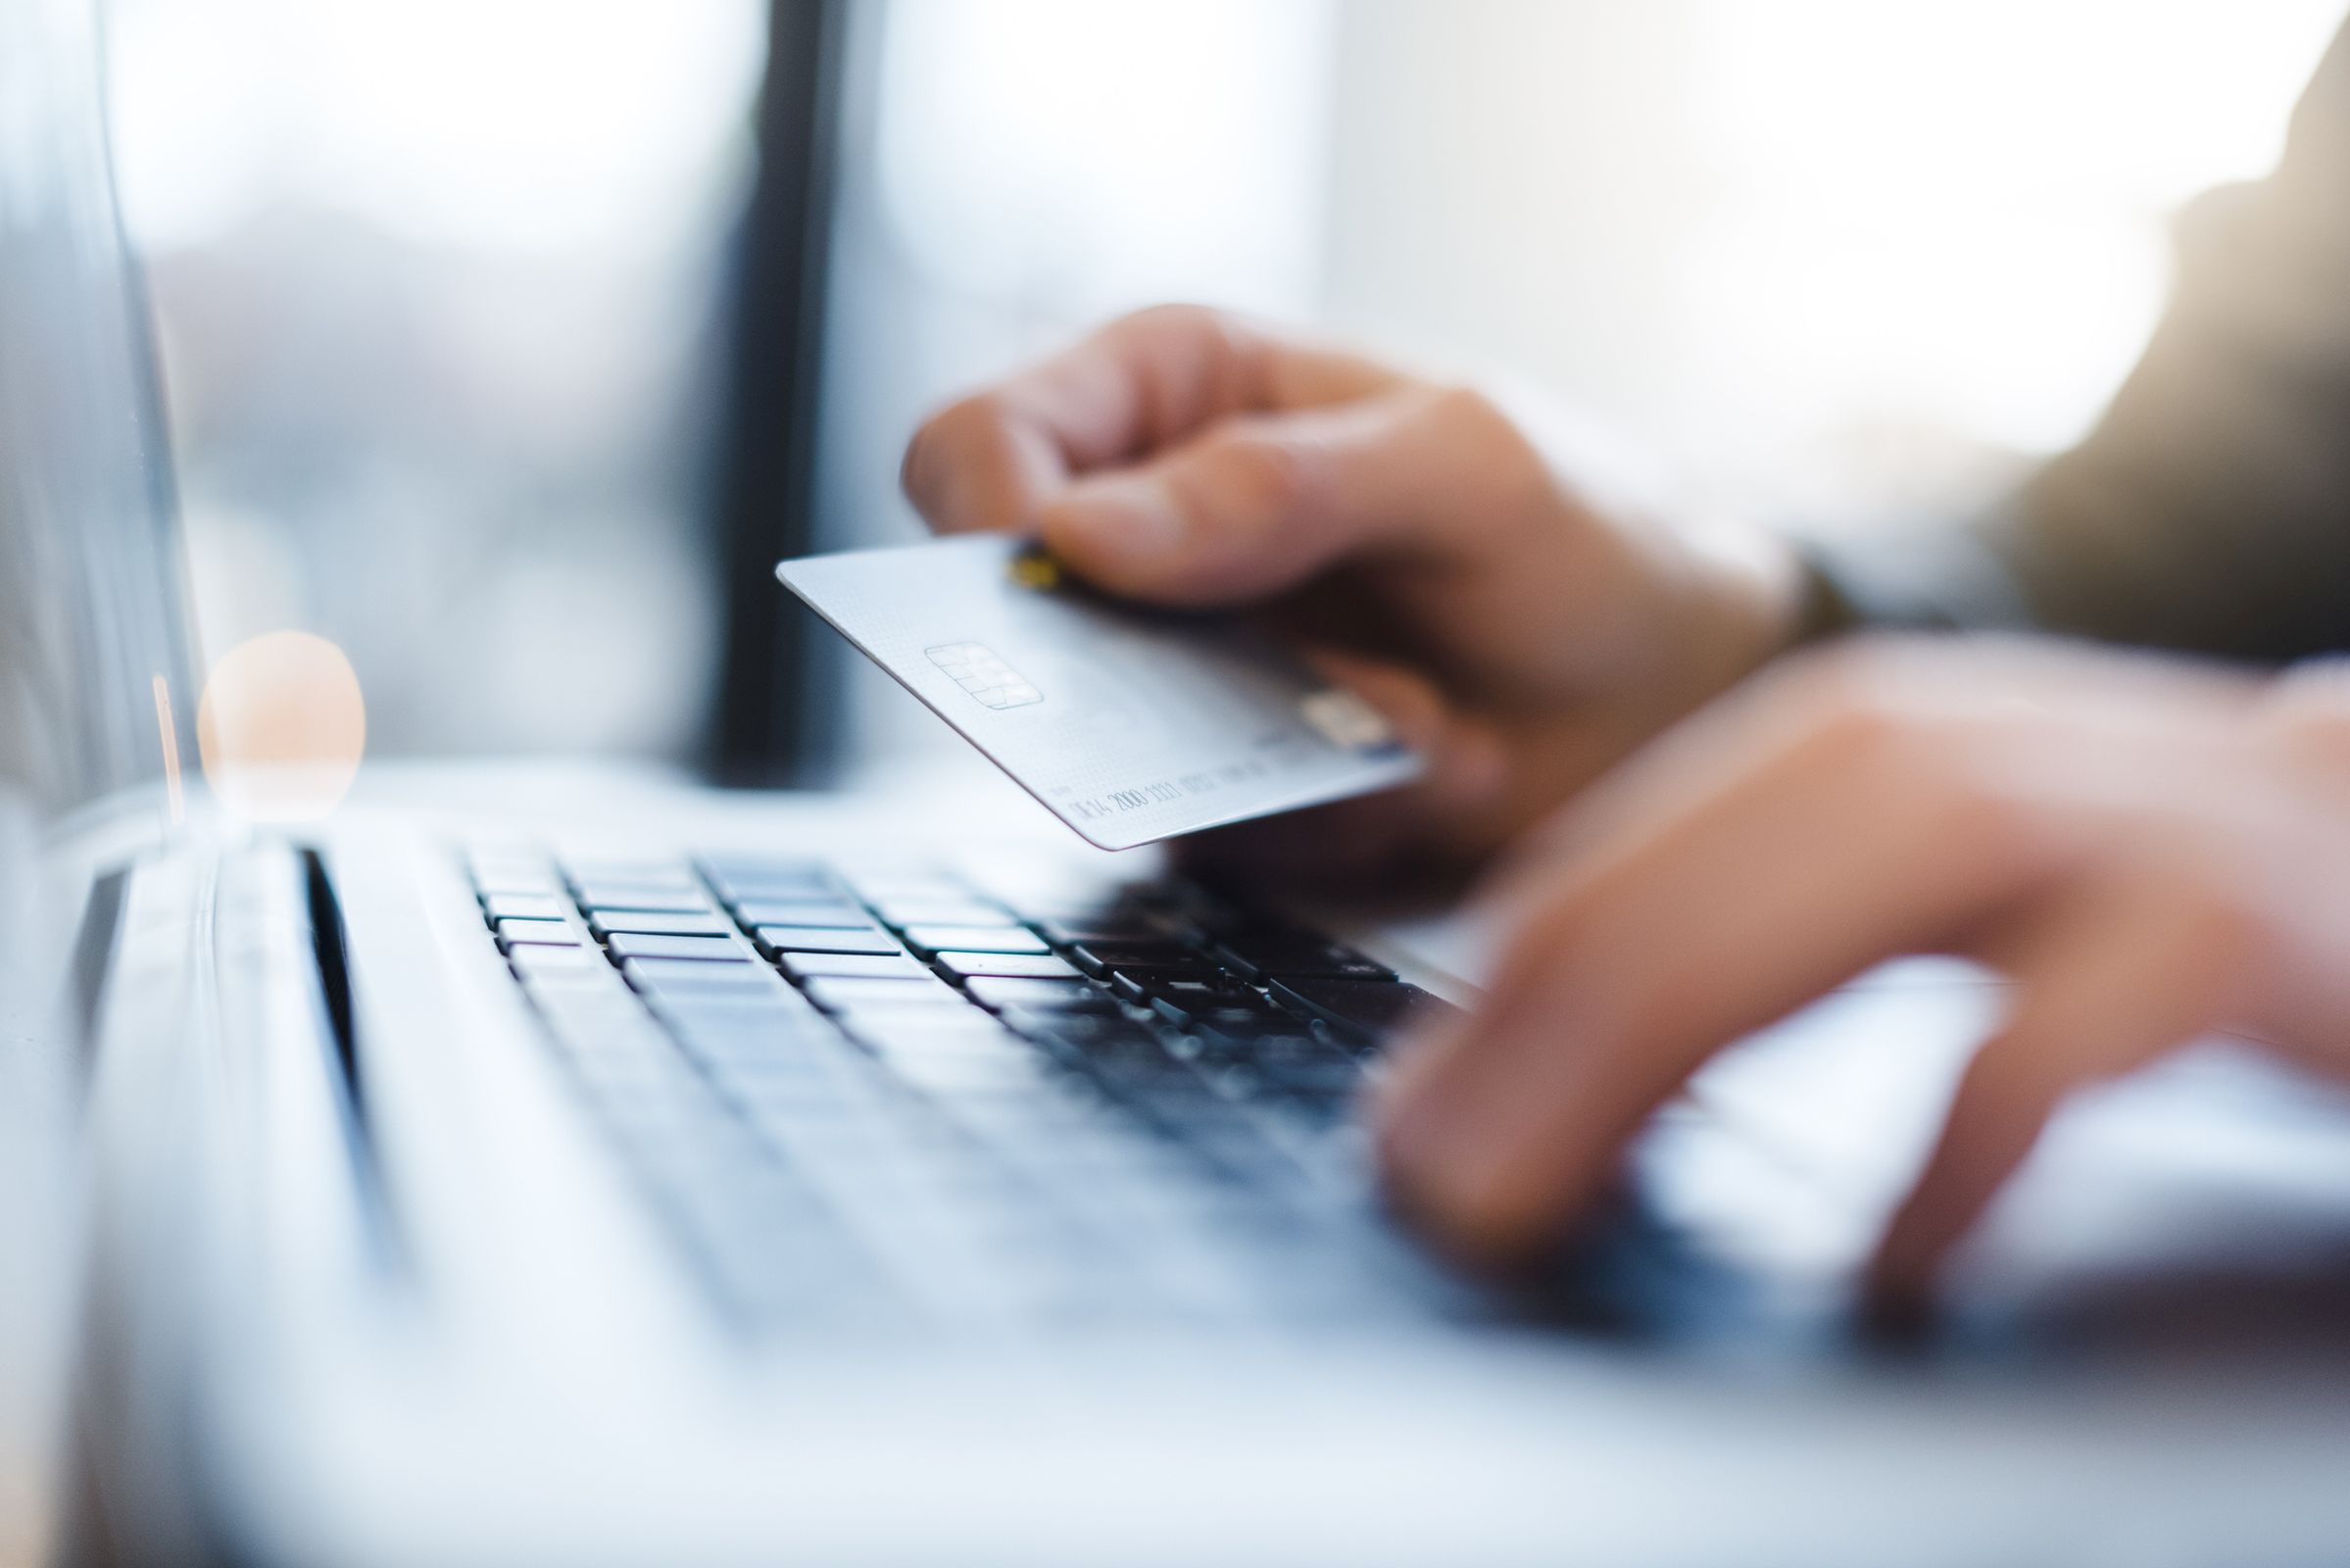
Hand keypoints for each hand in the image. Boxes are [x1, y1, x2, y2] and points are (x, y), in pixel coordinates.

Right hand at [901, 305, 1800, 885]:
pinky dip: (1327, 815)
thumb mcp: (1464, 466)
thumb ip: (1282, 483)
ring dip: (1273, 757)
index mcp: (1170, 396)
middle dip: (1134, 683)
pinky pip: (1207, 837)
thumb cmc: (1582, 522)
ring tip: (1420, 719)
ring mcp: (1177, 675)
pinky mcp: (1221, 790)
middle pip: (1004, 623)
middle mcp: (1146, 538)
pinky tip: (1434, 760)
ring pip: (1105, 753)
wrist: (1676, 682)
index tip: (1064, 593)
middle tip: (1275, 693)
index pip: (979, 445)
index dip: (984, 525)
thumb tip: (1079, 534)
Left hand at [1372, 638, 2349, 1305]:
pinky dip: (1959, 1140)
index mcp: (1840, 744)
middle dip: (1532, 1049)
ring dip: (1662, 1060)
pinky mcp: (2226, 913)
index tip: (1407, 1129)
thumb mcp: (1904, 893)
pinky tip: (1888, 1261)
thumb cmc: (2125, 892)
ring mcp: (2091, 815)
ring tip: (1559, 1196)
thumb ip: (1739, 943)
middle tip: (1444, 1190)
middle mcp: (1944, 748)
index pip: (1609, 865)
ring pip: (1831, 918)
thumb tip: (1514, 1078)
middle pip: (1684, 887)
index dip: (1484, 1006)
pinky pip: (2064, 1027)